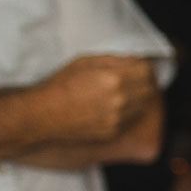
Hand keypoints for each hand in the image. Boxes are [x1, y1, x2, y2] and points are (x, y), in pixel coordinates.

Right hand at [36, 55, 155, 143]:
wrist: (42, 115)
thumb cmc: (60, 85)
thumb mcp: (85, 62)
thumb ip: (114, 60)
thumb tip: (135, 59)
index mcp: (113, 79)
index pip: (147, 71)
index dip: (143, 67)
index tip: (137, 66)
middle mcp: (119, 100)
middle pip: (149, 88)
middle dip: (143, 81)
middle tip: (131, 78)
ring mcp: (118, 118)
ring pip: (143, 105)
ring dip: (138, 96)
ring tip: (121, 91)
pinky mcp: (114, 131)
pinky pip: (132, 118)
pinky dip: (129, 111)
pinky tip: (114, 106)